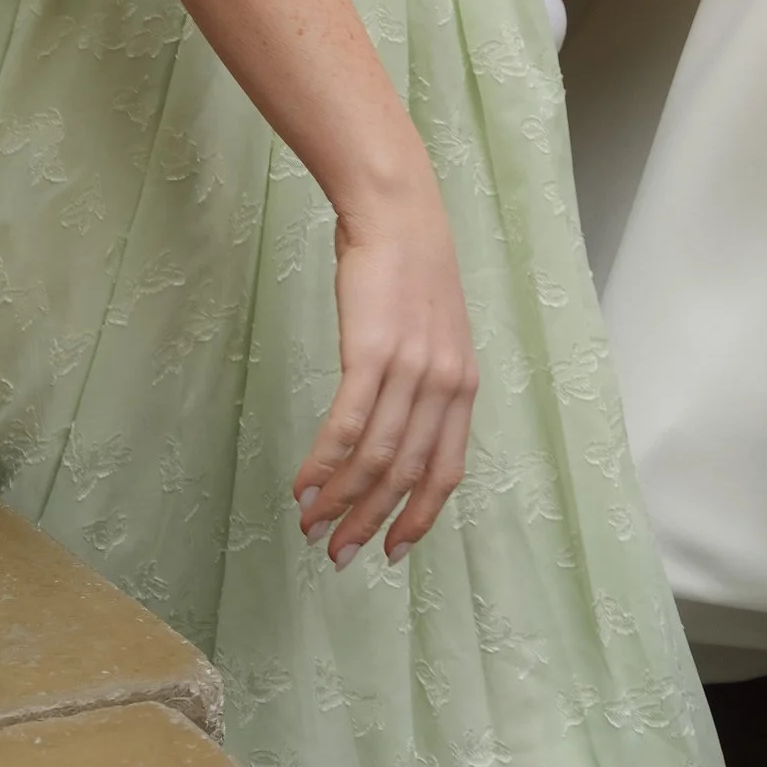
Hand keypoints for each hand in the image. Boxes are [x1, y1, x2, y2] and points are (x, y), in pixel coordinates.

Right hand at [292, 173, 477, 567]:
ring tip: (311, 524)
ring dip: (339, 501)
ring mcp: (409, 370)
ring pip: (373, 459)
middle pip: (404, 475)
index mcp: (463, 387)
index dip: (418, 518)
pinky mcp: (371, 353)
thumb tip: (398, 437)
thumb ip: (427, 387)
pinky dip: (323, 464)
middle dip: (368, 521)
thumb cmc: (410, 270)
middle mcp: (443, 386)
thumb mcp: (437, 335)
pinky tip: (303, 484)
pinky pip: (346, 427)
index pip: (445, 473)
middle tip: (337, 553)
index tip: (391, 551)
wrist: (397, 213)